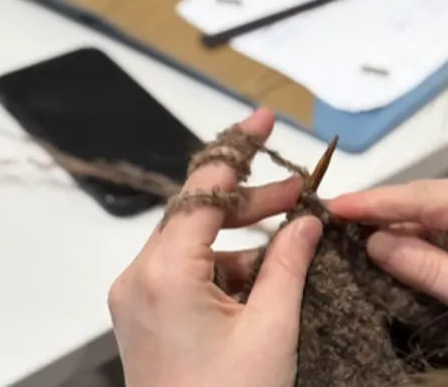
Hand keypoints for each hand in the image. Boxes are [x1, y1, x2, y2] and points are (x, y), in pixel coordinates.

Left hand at [107, 108, 322, 386]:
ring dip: (246, 239)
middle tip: (304, 194)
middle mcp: (140, 277)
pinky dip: (230, 268)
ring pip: (198, 243)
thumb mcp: (272, 328)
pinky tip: (269, 278)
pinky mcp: (147, 315)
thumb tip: (307, 220)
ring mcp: (139, 297)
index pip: (203, 190)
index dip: (238, 149)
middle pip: (200, 214)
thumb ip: (288, 263)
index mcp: (163, 273)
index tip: (266, 119)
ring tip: (295, 244)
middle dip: (254, 202)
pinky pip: (191, 272)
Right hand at [326, 179, 447, 330]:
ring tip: (354, 228)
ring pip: (443, 212)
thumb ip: (431, 268)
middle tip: (336, 215)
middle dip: (387, 208)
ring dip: (402, 223)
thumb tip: (376, 243)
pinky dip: (424, 237)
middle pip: (436, 198)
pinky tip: (393, 243)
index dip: (382, 200)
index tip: (338, 204)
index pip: (434, 196)